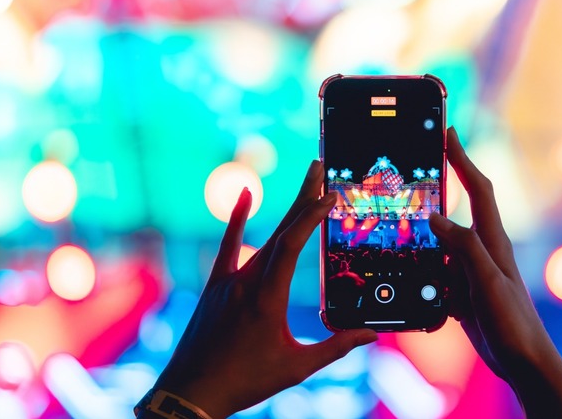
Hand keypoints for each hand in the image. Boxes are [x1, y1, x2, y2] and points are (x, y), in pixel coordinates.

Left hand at [151, 161, 377, 418]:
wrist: (191, 392)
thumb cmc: (244, 381)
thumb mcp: (297, 367)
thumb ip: (336, 347)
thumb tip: (370, 335)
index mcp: (268, 296)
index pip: (293, 243)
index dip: (312, 215)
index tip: (330, 194)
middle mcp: (248, 280)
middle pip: (281, 229)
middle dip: (304, 198)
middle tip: (320, 169)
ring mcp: (229, 280)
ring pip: (263, 236)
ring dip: (286, 211)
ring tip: (305, 186)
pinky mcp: (216, 285)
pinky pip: (229, 244)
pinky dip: (238, 219)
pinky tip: (247, 194)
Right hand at [429, 128, 561, 418]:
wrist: (523, 362)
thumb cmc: (513, 322)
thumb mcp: (486, 282)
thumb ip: (464, 249)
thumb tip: (436, 217)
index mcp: (493, 241)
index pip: (478, 188)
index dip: (462, 158)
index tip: (447, 132)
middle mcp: (483, 250)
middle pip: (459, 207)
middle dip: (441, 182)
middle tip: (416, 164)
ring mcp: (472, 270)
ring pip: (442, 240)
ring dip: (423, 229)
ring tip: (399, 219)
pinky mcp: (463, 290)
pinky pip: (437, 270)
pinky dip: (421, 265)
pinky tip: (406, 270)